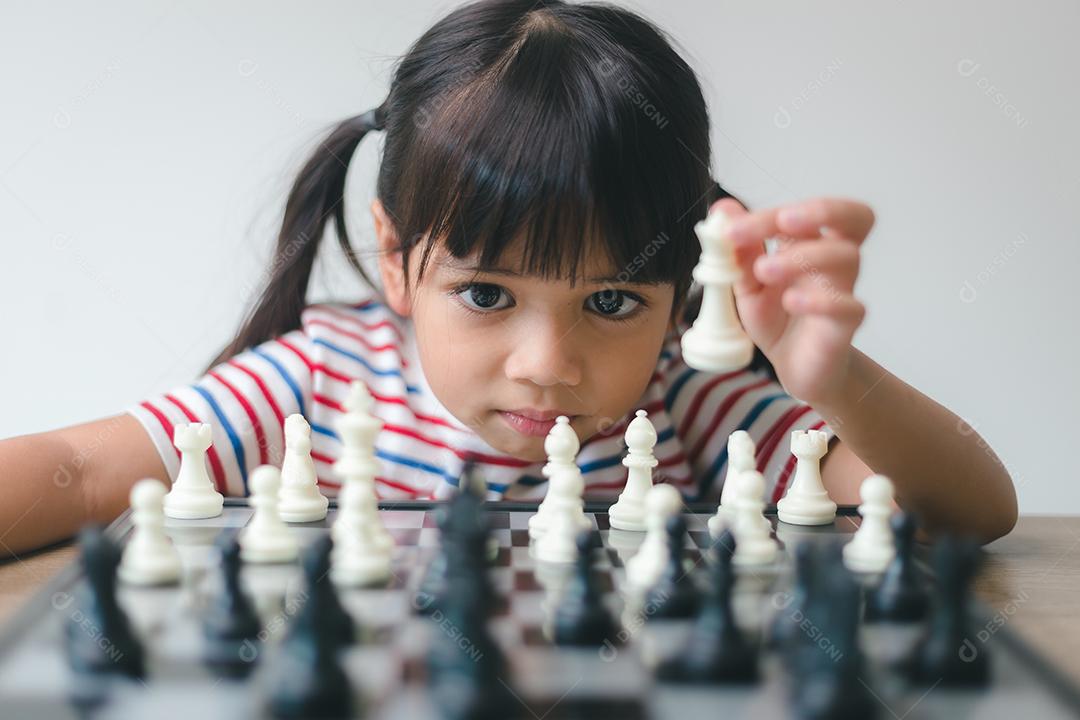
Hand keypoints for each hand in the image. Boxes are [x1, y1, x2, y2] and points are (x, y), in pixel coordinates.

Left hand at [710, 197, 873, 404]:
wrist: (794, 367)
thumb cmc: (777, 318)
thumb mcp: (748, 283)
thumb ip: (738, 250)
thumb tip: (723, 210)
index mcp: (809, 244)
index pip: (800, 214)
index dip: (765, 217)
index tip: (731, 231)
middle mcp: (833, 261)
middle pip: (856, 217)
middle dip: (823, 210)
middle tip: (783, 221)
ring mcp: (843, 290)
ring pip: (848, 257)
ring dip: (804, 257)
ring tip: (765, 270)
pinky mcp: (846, 324)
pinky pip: (849, 305)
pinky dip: (821, 300)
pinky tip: (791, 301)